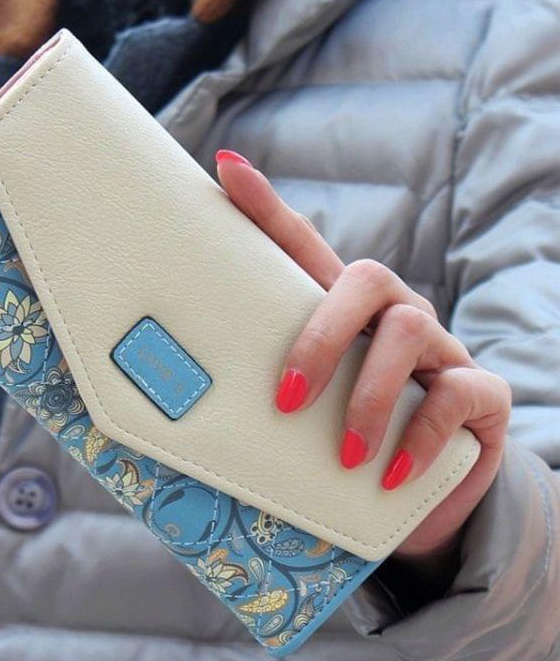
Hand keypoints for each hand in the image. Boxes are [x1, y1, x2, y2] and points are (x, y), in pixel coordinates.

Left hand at [215, 150, 511, 560]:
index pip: (304, 248)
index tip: (226, 168)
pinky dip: (420, 438)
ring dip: (368, 400)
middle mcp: (392, 313)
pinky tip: (390, 476)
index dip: (267, 208)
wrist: (421, 492)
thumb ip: (264, 394)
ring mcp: (439, 347)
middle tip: (285, 400)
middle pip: (363, 279)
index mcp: (342, 312)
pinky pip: (456, 394)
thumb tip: (181, 405)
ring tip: (346, 457)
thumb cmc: (346, 438)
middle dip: (320, 338)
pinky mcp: (478, 392)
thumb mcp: (304, 411)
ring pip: (407, 331)